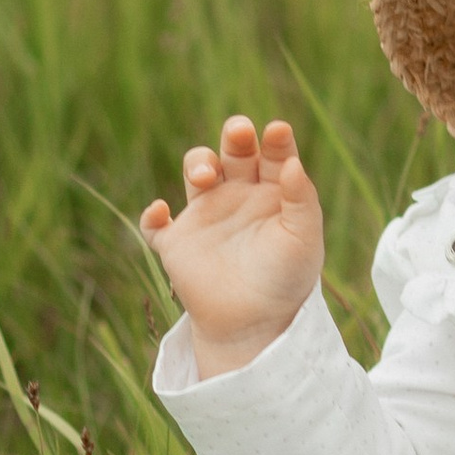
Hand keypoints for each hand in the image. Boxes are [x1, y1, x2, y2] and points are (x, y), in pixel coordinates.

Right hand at [139, 116, 324, 379]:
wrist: (256, 325)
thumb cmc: (286, 281)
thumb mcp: (303, 239)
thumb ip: (301, 201)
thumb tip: (292, 162)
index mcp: (272, 193)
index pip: (272, 154)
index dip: (274, 140)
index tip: (277, 130)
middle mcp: (238, 197)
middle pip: (233, 152)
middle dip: (234, 138)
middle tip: (239, 131)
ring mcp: (205, 217)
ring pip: (196, 173)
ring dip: (197, 163)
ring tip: (205, 176)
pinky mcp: (176, 244)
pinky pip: (154, 224)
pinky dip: (151, 216)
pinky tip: (162, 212)